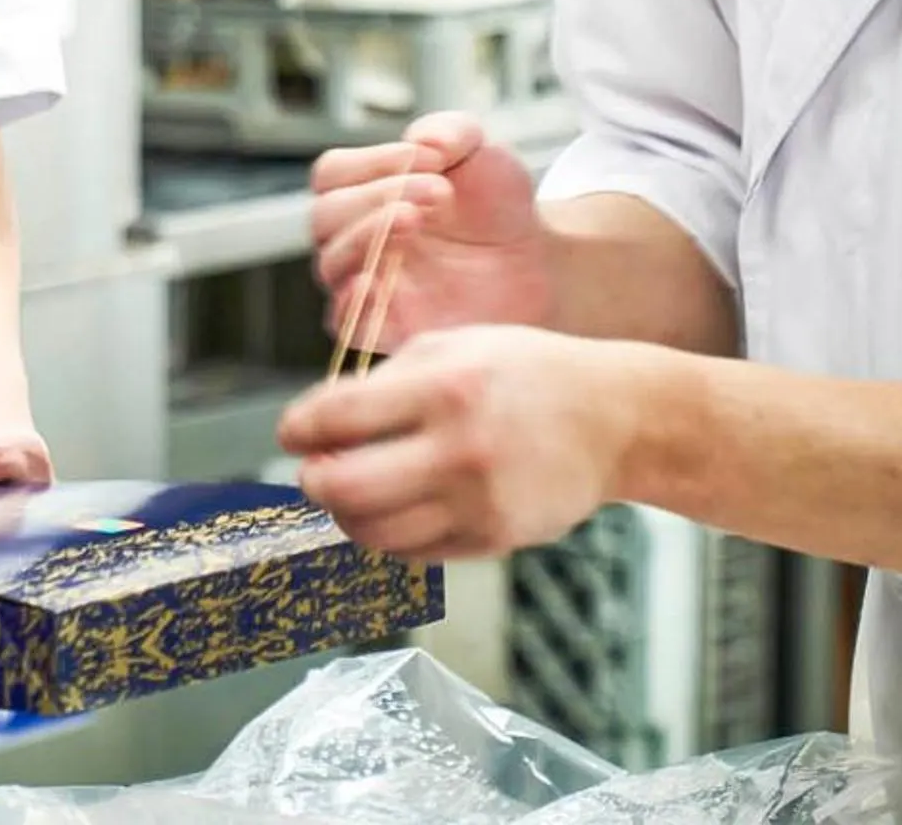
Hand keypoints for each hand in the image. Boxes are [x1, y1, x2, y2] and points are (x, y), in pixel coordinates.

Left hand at [277, 326, 646, 563]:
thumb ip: (385, 382)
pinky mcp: (494, 540)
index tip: (291, 432)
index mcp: (444, 388)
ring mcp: (478, 502)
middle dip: (312, 480)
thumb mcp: (453, 347)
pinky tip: (388, 511)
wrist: (611, 419)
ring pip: (374, 532)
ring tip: (345, 493)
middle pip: (345, 487)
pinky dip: (386, 537)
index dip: (299, 428)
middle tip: (311, 470)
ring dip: (344, 515)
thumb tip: (322, 420)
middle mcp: (459, 449)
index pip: (339, 417)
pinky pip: (414, 553)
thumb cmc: (526, 374)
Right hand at [311, 113, 553, 350]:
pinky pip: (346, 324)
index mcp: (364, 192)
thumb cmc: (497, 207)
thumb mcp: (484, 153)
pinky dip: (351, 306)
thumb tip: (422, 145)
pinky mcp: (388, 328)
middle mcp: (355, 238)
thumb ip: (451, 131)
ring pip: (331, 266)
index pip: (332, 174)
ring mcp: (368, 284)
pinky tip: (377, 283)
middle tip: (438, 192)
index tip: (432, 158)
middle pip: (325, 217)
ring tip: (415, 220)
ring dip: (367, 238)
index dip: (372, 162)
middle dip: (376, 198)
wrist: (538, 265)